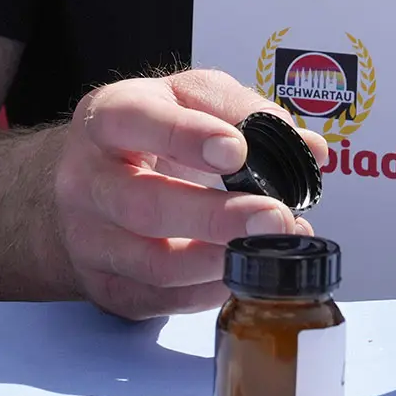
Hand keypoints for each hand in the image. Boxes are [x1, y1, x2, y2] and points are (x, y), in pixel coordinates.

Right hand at [50, 69, 321, 319]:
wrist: (87, 179)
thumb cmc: (147, 130)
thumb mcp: (187, 96)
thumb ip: (244, 110)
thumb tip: (308, 148)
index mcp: (106, 117)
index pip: (134, 121)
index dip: (186, 137)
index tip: (237, 150)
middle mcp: (86, 180)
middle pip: (143, 206)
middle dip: (214, 218)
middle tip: (273, 217)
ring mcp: (88, 238)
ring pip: (152, 263)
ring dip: (218, 262)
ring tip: (268, 248)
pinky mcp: (103, 285)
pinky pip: (157, 299)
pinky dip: (206, 292)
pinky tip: (241, 274)